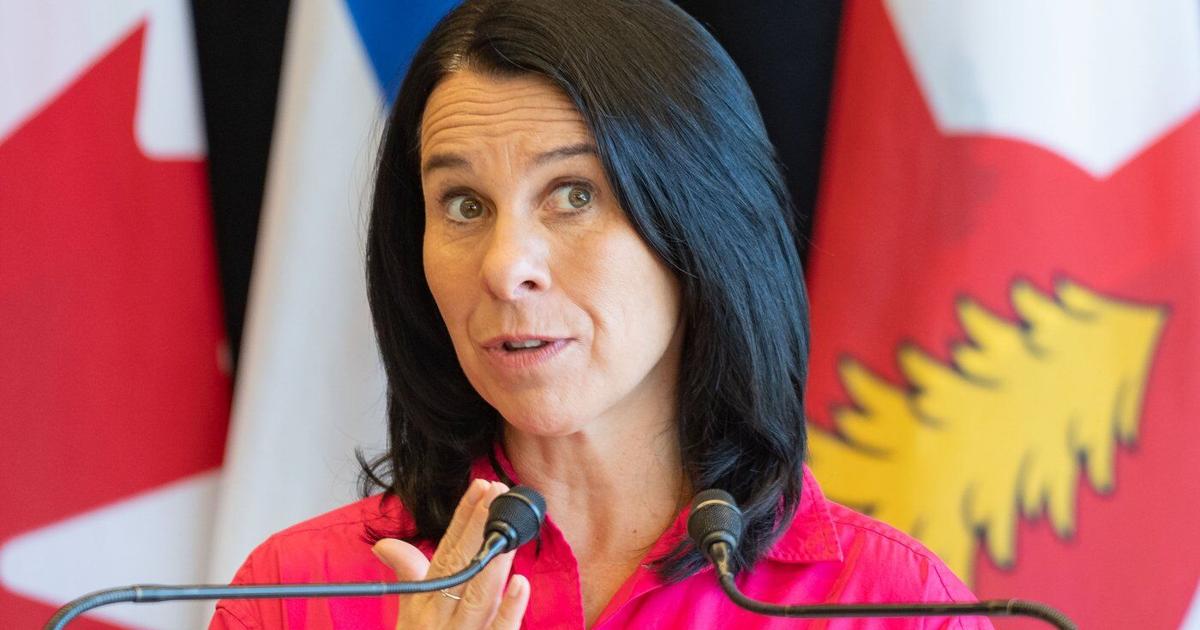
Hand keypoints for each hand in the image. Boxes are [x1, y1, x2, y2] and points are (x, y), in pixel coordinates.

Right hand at [373, 479, 529, 628]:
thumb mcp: (407, 614)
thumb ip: (409, 576)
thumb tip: (385, 544)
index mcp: (425, 602)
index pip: (444, 552)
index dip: (462, 519)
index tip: (479, 487)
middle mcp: (439, 619)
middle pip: (461, 568)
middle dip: (479, 529)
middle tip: (497, 493)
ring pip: (479, 597)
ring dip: (494, 562)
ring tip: (508, 530)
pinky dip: (510, 611)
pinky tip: (522, 585)